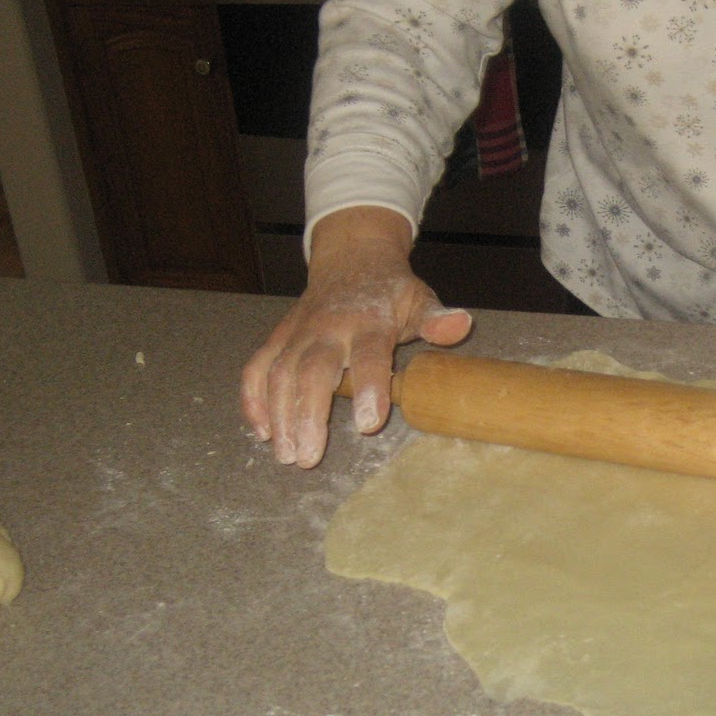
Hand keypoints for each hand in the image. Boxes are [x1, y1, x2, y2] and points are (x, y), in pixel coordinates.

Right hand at [240, 207, 471, 467]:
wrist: (351, 258)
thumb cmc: (389, 291)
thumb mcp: (418, 300)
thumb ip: (435, 320)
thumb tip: (462, 323)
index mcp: (369, 322)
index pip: (368, 355)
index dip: (370, 388)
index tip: (369, 424)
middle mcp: (328, 328)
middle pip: (312, 371)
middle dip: (308, 414)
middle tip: (308, 457)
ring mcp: (298, 332)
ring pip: (280, 373)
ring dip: (279, 415)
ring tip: (286, 455)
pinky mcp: (279, 337)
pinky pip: (257, 367)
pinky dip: (253, 398)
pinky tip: (262, 431)